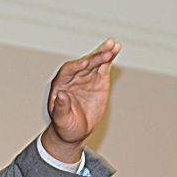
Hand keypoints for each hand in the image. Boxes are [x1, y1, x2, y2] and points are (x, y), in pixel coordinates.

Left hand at [40, 38, 121, 162]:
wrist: (75, 131)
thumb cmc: (65, 126)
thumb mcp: (61, 120)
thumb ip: (60, 107)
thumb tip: (61, 95)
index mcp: (60, 84)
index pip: (68, 70)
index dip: (76, 66)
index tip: (86, 62)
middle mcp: (73, 77)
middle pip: (84, 63)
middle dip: (94, 58)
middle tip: (106, 52)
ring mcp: (86, 77)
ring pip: (95, 62)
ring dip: (104, 53)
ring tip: (113, 44)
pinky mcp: (98, 80)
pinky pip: (104, 66)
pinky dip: (110, 58)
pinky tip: (116, 49)